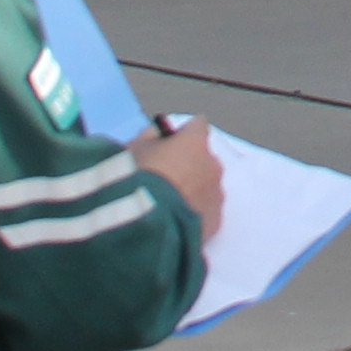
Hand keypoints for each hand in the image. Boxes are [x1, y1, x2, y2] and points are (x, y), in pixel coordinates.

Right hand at [133, 113, 224, 241]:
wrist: (145, 225)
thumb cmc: (137, 180)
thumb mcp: (133, 149)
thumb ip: (149, 136)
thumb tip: (158, 133)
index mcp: (195, 143)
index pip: (197, 126)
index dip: (182, 134)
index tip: (169, 143)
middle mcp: (212, 165)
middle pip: (204, 159)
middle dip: (188, 165)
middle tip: (165, 179)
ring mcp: (217, 195)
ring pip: (207, 186)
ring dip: (193, 190)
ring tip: (168, 204)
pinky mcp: (216, 221)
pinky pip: (206, 211)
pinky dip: (194, 213)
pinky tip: (175, 221)